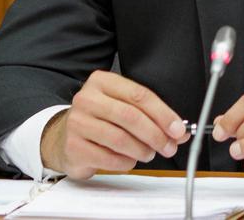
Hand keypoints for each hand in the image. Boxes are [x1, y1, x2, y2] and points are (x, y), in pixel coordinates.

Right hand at [40, 70, 189, 178]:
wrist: (64, 137)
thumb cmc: (100, 120)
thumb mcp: (124, 108)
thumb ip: (152, 117)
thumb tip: (179, 132)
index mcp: (102, 82)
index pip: (139, 95)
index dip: (163, 114)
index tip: (178, 129)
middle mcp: (87, 98)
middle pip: (131, 116)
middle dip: (155, 135)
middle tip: (168, 147)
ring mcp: (77, 122)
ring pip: (121, 139)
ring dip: (142, 150)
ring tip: (148, 153)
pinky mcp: (73, 146)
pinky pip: (109, 158)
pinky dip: (126, 162)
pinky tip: (129, 160)